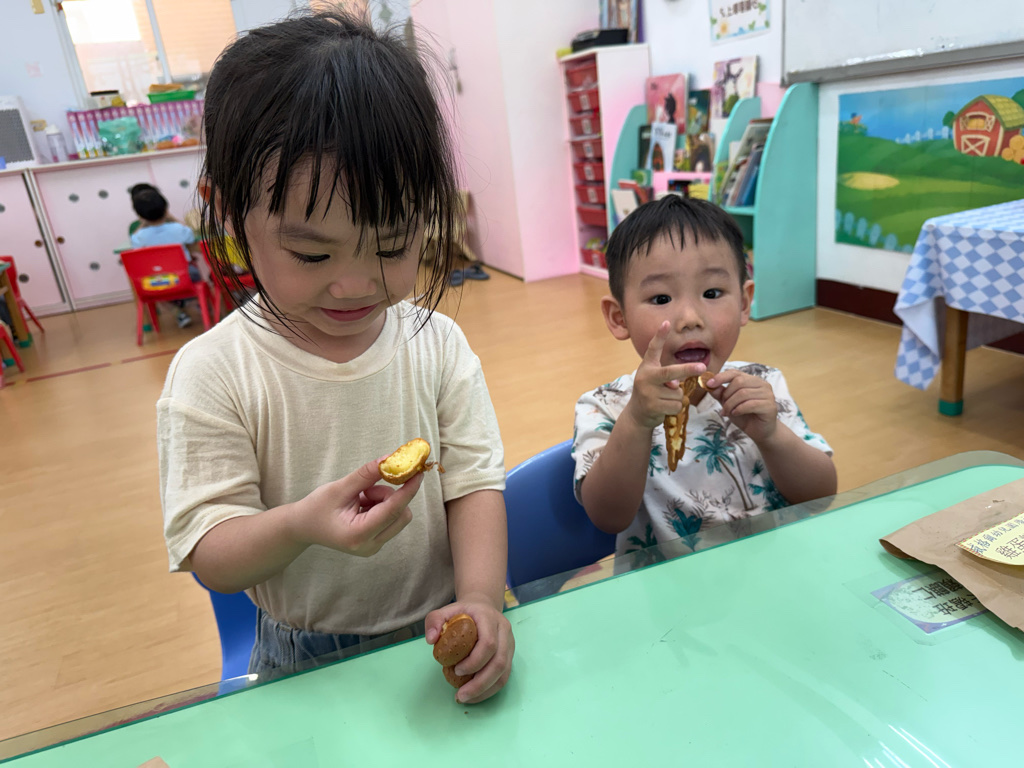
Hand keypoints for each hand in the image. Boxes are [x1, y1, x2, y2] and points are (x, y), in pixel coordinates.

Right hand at [290, 458, 422, 555]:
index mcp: (358, 534)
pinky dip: (382, 507)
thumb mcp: (339, 488)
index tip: (419, 472)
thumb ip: (366, 475)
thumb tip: (389, 460)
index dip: (408, 489)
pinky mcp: (376, 543)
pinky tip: (361, 506)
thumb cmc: (317, 507)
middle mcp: (370, 546)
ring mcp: (374, 547)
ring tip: (360, 498)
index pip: (393, 510)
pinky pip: (391, 520)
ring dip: (384, 500)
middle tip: (367, 488)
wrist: (303, 527)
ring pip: (398, 516)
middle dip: (390, 495)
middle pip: (402, 514)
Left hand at [426, 597, 513, 703]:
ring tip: (466, 698)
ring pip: (504, 672)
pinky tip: (475, 695)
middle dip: (480, 683)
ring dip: (485, 689)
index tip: (456, 670)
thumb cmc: (463, 613)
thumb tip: (431, 640)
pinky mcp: (510, 655)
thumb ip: (434, 621)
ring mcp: (509, 644)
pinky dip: (490, 689)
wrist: (483, 608)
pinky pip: (504, 676)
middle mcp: (503, 631)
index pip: (488, 643)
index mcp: (489, 618)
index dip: (474, 661)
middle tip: (461, 694)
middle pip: (499, 662)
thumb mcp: (445, 611)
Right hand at [625, 321, 706, 429]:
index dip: (660, 336)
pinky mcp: (652, 406)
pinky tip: (665, 408)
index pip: (653, 349)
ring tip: (665, 400)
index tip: (666, 323)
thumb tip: (677, 385)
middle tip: (702, 367)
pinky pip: (676, 405)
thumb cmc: (651, 393)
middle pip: (670, 372)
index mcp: (647, 367)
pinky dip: (676, 408)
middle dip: (688, 369)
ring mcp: (648, 392)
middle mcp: (645, 377)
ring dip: (677, 398)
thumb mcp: (655, 381)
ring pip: (677, 393)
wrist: (637, 414)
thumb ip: (667, 378)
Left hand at [702, 369, 777, 443]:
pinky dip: (739, 409)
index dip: (721, 377)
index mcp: (751, 380)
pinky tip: (736, 414)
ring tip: (728, 413)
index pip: (735, 373)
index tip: (709, 384)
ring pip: (743, 393)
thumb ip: (720, 394)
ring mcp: (768, 394)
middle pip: (739, 382)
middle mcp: (761, 384)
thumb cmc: (745, 416)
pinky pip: (750, 404)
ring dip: (731, 404)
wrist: (760, 432)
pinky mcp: (770, 406)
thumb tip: (709, 385)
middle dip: (727, 395)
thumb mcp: (729, 404)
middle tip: (723, 407)